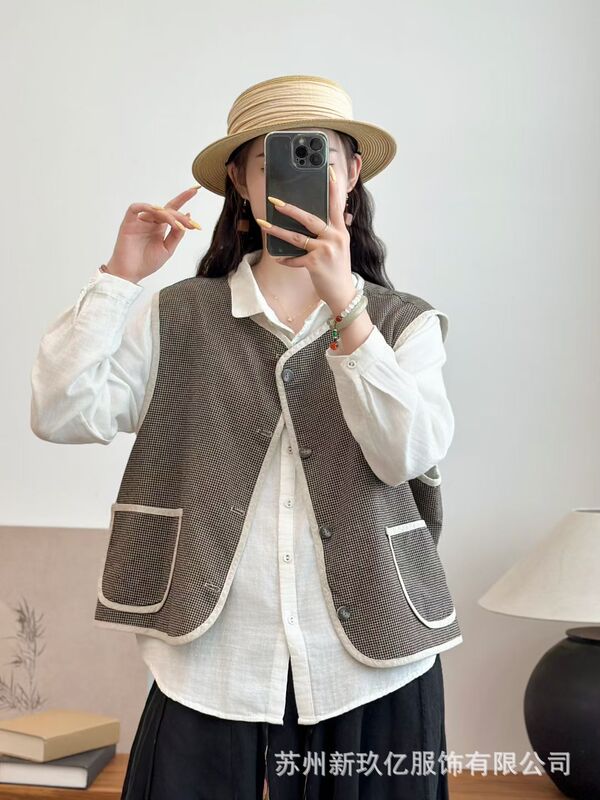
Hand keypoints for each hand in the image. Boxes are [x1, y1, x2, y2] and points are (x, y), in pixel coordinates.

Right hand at [104, 186, 202, 283]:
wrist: (131, 274)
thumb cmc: (147, 263)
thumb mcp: (168, 249)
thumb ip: (177, 234)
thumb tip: (188, 216)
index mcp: (160, 228)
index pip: (173, 210)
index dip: (183, 199)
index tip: (196, 190)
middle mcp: (151, 222)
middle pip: (167, 210)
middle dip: (180, 216)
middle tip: (189, 223)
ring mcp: (140, 221)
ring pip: (155, 210)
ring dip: (167, 214)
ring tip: (176, 224)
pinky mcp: (128, 222)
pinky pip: (136, 208)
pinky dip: (146, 207)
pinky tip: (156, 211)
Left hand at [257, 165, 355, 311]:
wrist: (343, 294)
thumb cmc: (337, 269)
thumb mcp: (339, 247)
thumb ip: (330, 233)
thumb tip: (314, 221)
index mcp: (340, 231)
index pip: (336, 205)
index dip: (333, 188)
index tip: (329, 171)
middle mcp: (334, 238)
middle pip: (309, 218)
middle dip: (290, 209)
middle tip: (275, 201)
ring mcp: (325, 250)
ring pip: (297, 237)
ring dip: (278, 231)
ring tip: (264, 225)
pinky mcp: (315, 264)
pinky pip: (295, 259)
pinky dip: (286, 259)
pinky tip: (278, 258)